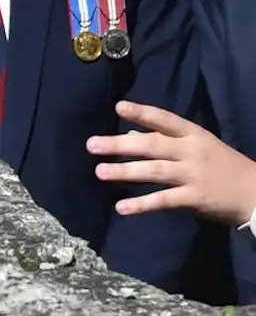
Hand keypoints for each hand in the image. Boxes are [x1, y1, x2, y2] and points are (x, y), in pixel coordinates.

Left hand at [86, 100, 255, 226]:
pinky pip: (164, 200)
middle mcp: (192, 151)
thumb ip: (166, 141)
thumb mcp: (200, 147)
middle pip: (152, 145)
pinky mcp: (196, 198)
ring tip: (100, 172)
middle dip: (120, 144)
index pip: (165, 120)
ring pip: (154, 171)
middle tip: (92, 145)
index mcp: (194, 135)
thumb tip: (129, 134)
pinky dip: (142, 204)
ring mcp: (194, 174)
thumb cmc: (224, 167)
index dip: (142, 112)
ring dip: (125, 172)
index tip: (119, 107)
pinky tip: (122, 208)